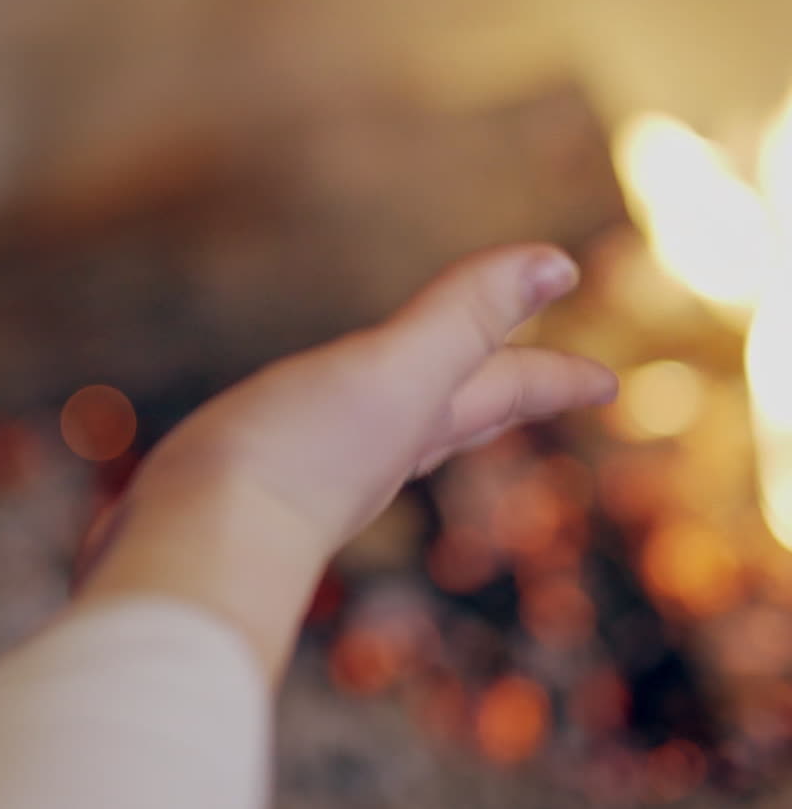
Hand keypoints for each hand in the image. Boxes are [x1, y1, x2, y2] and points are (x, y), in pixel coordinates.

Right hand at [82, 244, 616, 676]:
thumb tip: (560, 263)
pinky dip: (331, 429)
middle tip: (531, 387)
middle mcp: (376, 454)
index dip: (555, 377)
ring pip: (387, 436)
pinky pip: (312, 447)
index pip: (504, 392)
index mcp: (416, 423)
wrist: (199, 546)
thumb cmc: (301, 455)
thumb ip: (463, 317)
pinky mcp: (251, 485)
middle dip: (496, 395)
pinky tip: (306, 432)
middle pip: (457, 418)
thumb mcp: (395, 371)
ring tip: (426, 402)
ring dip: (418, 414)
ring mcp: (313, 475)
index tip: (608, 382)